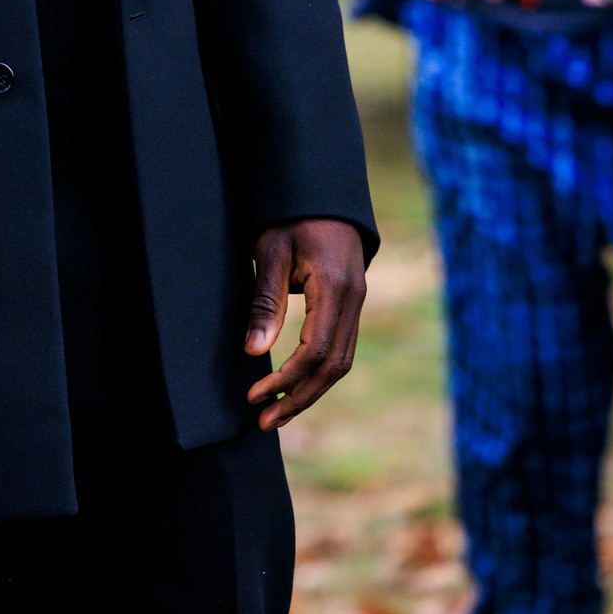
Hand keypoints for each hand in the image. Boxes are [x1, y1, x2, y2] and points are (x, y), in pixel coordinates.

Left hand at [245, 219, 365, 429]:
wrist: (323, 192)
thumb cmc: (290, 216)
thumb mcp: (270, 251)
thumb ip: (265, 301)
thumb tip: (254, 352)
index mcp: (335, 289)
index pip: (314, 351)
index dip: (286, 380)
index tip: (255, 396)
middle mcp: (354, 302)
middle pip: (332, 367)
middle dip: (298, 398)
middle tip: (263, 422)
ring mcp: (358, 304)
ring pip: (341, 364)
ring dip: (309, 393)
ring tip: (276, 415)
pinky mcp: (352, 305)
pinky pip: (341, 349)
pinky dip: (318, 375)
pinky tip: (296, 388)